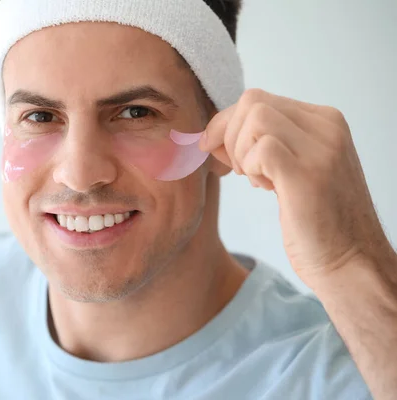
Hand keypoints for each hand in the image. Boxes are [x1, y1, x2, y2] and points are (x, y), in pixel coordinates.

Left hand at [200, 88, 393, 287]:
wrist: (351, 263)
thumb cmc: (317, 222)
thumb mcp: (292, 170)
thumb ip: (264, 145)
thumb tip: (215, 134)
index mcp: (324, 122)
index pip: (259, 99)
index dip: (229, 125)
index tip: (223, 155)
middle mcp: (326, 127)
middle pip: (252, 101)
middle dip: (228, 134)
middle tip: (239, 170)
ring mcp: (320, 148)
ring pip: (254, 117)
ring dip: (240, 151)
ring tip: (256, 180)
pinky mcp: (308, 173)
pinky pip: (261, 147)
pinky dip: (250, 166)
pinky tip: (264, 188)